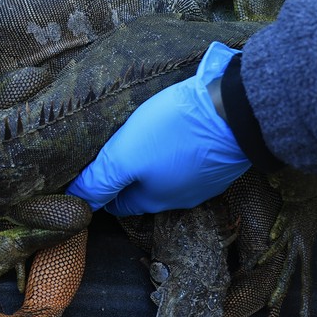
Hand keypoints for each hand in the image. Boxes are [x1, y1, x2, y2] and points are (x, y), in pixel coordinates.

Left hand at [68, 43, 249, 215]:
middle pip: (145, 189)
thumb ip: (101, 180)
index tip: (93, 171)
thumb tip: (77, 201)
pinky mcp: (223, 156)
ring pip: (170, 173)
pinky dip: (179, 147)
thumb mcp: (127, 155)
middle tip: (115, 148)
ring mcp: (206, 178)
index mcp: (156, 200)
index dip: (103, 189)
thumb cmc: (176, 133)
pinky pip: (191, 156)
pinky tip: (175, 128)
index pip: (120, 204)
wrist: (239, 112)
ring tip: (143, 135)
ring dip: (155, 159)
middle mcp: (182, 197)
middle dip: (129, 173)